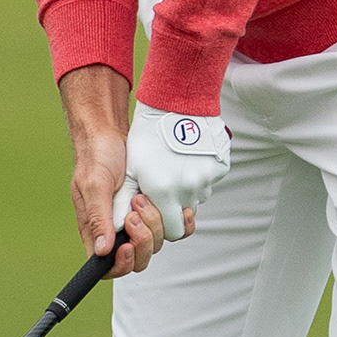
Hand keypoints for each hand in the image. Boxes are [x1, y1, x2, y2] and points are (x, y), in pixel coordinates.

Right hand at [59, 65, 164, 278]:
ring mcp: (139, 222)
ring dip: (155, 223)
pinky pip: (174, 227)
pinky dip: (179, 221)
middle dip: (142, 240)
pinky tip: (177, 207)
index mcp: (97, 231)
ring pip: (156, 243)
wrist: (114, 135)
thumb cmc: (98, 157)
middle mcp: (118, 231)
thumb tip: (102, 251)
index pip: (108, 267)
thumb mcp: (94, 184)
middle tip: (136, 212)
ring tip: (143, 197)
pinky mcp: (157, 209)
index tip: (128, 246)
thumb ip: (97, 218)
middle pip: (138, 259)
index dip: (121, 265)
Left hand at [126, 103, 233, 236]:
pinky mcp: (220, 167)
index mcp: (164, 192)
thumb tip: (116, 226)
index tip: (153, 206)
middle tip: (164, 189)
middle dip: (174, 210)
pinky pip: (209, 181)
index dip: (162, 224)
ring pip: (198, 197)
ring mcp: (208, 178)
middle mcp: (189, 189)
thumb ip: (124, 202)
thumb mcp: (131, 169)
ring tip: (174, 166)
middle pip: (186, 217)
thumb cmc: (148, 136)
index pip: (172, 231)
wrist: (176, 104)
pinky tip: (187, 158)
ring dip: (187, 190)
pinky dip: (199, 174)